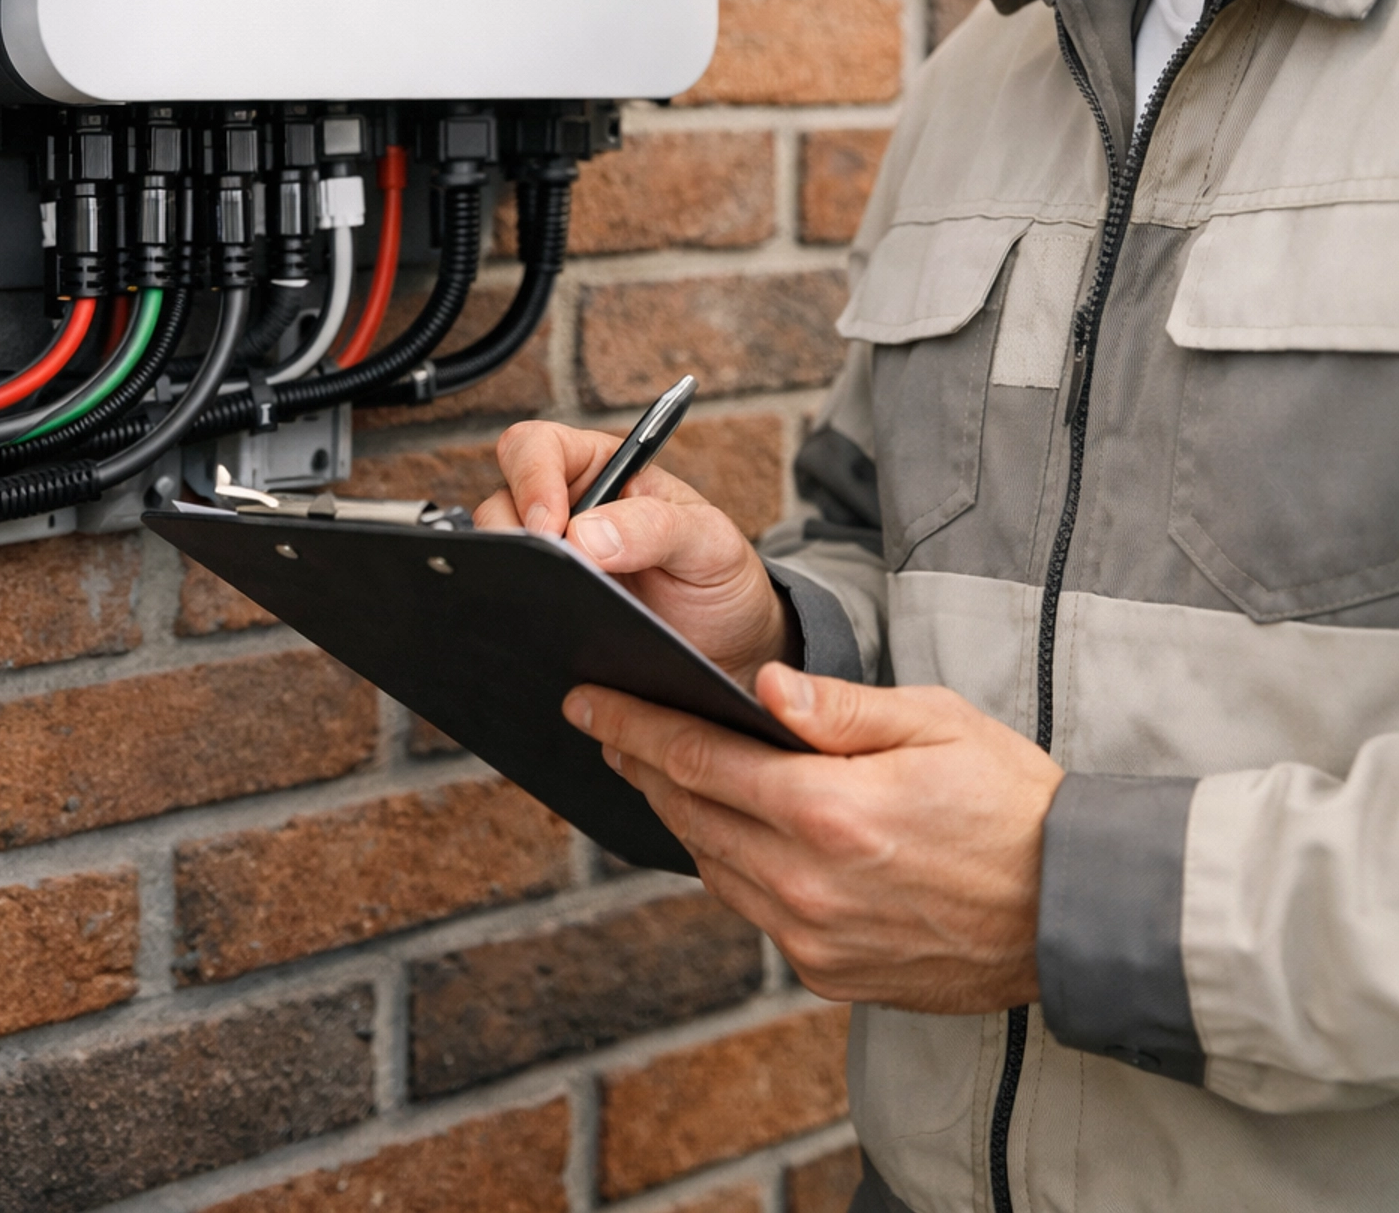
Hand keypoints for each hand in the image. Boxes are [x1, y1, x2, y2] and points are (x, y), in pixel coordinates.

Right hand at [474, 419, 795, 688]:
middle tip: (551, 574)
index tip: (552, 528)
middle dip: (514, 536)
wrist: (732, 651)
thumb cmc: (721, 578)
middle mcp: (566, 511)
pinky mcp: (547, 610)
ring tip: (553, 606)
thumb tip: (584, 536)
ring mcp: (553, 564)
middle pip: (500, 501)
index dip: (532, 478)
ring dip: (514, 577)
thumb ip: (658, 528)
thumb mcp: (710, 543)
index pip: (538, 448)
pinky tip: (545, 635)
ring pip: (498, 557)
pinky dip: (516, 616)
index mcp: (603, 471)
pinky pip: (511, 606)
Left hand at [563, 666, 1063, 1012]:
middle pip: (690, 813)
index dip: (634, 727)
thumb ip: (838, 708)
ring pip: (713, 865)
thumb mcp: (935, 723)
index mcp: (830, 810)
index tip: (588, 702)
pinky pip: (751, 908)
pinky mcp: (828, 972)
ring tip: (653, 769)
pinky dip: (726, 864)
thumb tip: (759, 687)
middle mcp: (809, 882)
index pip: (699, 759)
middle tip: (605, 726)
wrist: (1072, 909)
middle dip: (641, 764)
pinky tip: (722, 830)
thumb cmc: (1011, 801)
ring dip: (676, 814)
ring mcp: (815, 937)